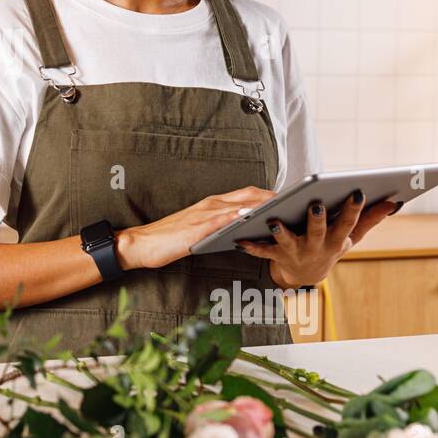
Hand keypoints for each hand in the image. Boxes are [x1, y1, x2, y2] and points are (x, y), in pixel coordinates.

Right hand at [118, 186, 274, 270]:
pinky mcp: (197, 228)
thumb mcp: (199, 229)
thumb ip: (219, 225)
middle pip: (248, 195)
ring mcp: (203, 215)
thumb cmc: (168, 238)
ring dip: (261, 205)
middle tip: (296, 201)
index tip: (288, 197)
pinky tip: (250, 218)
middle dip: (272, 197)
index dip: (268, 194)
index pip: (246, 193)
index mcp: (211, 204)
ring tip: (283, 209)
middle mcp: (210, 205)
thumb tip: (243, 228)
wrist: (141, 243)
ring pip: (239, 204)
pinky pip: (221, 220)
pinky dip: (237, 217)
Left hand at [236, 190, 400, 287]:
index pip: (348, 223)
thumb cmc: (330, 245)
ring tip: (273, 219)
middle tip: (316, 204)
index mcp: (337, 240)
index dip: (354, 209)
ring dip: (280, 232)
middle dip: (318, 219)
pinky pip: (261, 251)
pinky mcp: (275, 255)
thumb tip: (395, 201)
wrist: (305, 276)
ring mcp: (295, 252)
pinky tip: (239, 238)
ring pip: (287, 242)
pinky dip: (250, 246)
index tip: (358, 191)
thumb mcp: (351, 236)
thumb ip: (370, 219)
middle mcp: (317, 247)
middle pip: (318, 232)